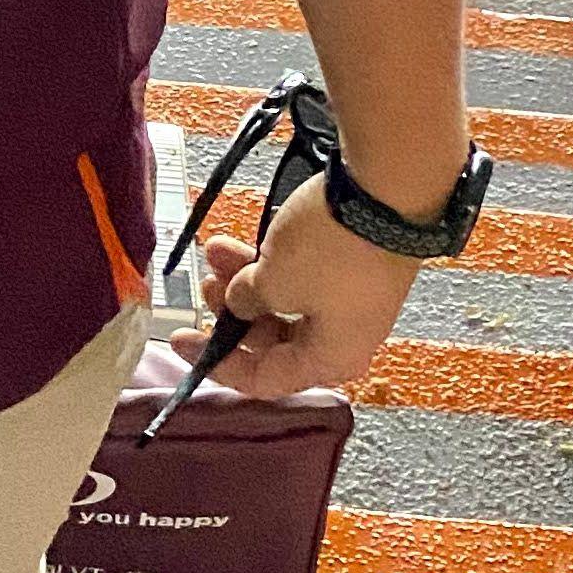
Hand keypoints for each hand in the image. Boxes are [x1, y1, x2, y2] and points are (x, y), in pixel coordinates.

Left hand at [196, 172, 426, 398]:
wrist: (390, 193)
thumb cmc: (331, 251)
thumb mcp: (275, 281)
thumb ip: (247, 302)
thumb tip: (238, 306)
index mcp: (330, 359)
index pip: (266, 378)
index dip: (219, 363)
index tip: (182, 340)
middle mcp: (344, 338)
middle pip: (275, 340)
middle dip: (233, 314)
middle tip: (203, 288)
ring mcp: (350, 300)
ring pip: (286, 302)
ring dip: (245, 280)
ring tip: (215, 253)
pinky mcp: (352, 267)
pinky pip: (303, 277)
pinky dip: (270, 262)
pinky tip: (237, 241)